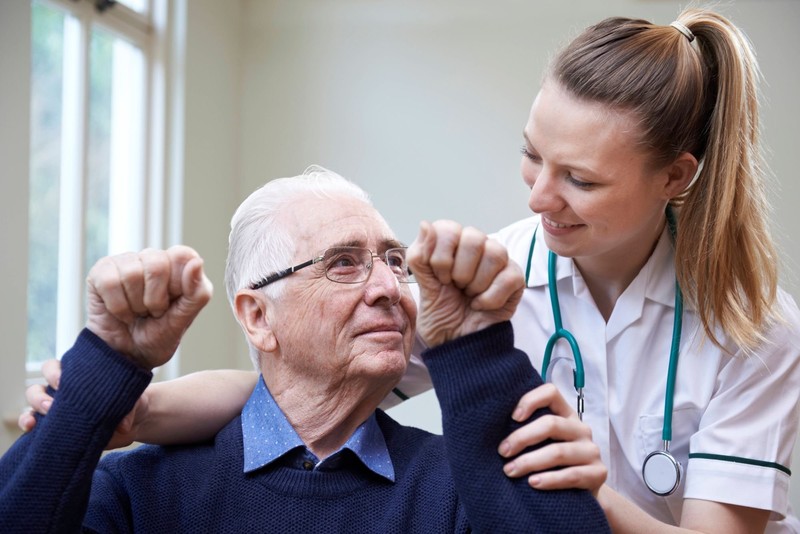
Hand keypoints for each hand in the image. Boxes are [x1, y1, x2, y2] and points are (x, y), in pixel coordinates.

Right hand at [18, 358, 147, 449]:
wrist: (135, 422)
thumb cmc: (131, 403)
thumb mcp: (134, 401)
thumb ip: (129, 408)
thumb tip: (122, 425)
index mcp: (78, 377)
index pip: (56, 368)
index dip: (54, 372)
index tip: (61, 381)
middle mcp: (63, 392)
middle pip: (39, 387)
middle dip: (40, 396)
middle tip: (53, 405)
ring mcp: (58, 411)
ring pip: (32, 406)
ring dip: (30, 412)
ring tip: (36, 421)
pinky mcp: (57, 429)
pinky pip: (36, 427)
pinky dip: (29, 428)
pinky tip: (30, 431)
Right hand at [86, 245, 211, 369]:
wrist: (127, 356)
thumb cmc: (158, 335)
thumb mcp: (184, 319)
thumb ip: (197, 292)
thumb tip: (197, 262)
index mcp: (178, 265)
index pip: (183, 255)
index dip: (178, 284)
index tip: (173, 303)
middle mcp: (153, 258)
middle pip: (157, 265)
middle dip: (155, 300)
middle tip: (153, 312)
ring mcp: (126, 262)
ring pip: (132, 274)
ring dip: (135, 305)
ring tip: (137, 312)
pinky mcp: (101, 271)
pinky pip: (110, 282)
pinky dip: (118, 307)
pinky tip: (121, 312)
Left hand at [407, 220, 523, 346]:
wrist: (458, 344)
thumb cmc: (442, 314)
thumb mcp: (424, 287)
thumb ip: (420, 256)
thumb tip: (425, 224)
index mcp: (451, 243)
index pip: (448, 228)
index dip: (441, 256)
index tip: (440, 278)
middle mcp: (476, 246)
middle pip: (474, 237)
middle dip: (460, 271)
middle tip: (456, 287)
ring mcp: (498, 261)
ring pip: (495, 253)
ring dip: (476, 284)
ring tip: (469, 296)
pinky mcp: (515, 278)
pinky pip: (508, 277)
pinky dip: (490, 298)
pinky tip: (481, 305)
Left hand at [497, 383, 606, 495]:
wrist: (582, 494)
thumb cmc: (551, 463)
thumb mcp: (542, 442)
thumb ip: (526, 430)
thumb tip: (488, 425)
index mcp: (566, 414)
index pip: (551, 393)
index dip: (530, 400)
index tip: (512, 417)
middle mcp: (581, 428)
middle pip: (551, 424)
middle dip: (522, 438)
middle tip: (502, 451)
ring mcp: (591, 450)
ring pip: (558, 452)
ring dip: (530, 462)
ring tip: (509, 471)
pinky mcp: (598, 473)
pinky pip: (571, 475)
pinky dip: (549, 480)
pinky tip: (532, 483)